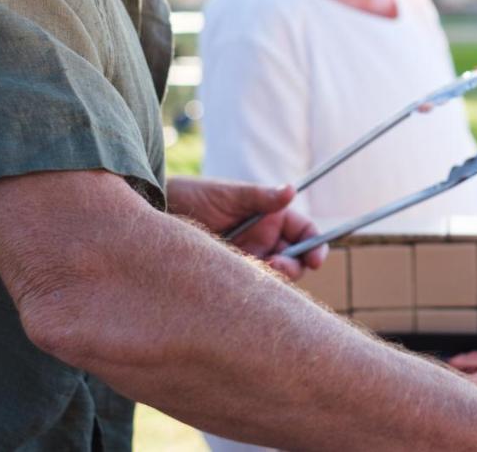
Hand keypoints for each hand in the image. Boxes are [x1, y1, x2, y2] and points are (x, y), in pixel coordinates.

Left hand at [165, 176, 326, 279]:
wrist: (160, 211)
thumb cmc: (196, 195)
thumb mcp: (229, 194)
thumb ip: (261, 197)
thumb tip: (291, 190)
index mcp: (272, 217)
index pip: (304, 232)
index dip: (315, 246)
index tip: (316, 259)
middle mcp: (264, 240)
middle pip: (295, 260)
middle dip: (293, 266)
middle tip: (276, 265)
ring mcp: (249, 258)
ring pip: (274, 277)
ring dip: (272, 278)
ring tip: (255, 270)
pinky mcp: (231, 275)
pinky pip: (249, 286)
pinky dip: (251, 286)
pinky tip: (237, 280)